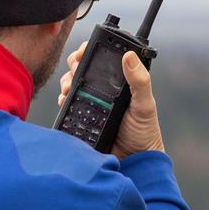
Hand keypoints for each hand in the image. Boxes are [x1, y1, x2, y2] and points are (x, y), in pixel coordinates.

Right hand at [58, 40, 164, 158]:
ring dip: (66, 81)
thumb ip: (140, 81)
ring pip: (72, 83)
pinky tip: (66, 101)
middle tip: (76, 70)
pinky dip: (64, 99)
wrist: (134, 160)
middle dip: (74, 64)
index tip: (84, 51)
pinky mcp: (82, 116)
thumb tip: (130, 56)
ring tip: (70, 88)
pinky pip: (68, 103)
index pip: (103, 57)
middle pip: (82, 67)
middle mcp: (104, 89)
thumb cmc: (145, 131)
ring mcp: (91, 102)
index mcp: (120, 81)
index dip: (91, 50)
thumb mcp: (145, 104)